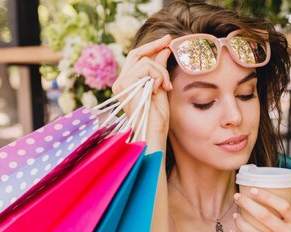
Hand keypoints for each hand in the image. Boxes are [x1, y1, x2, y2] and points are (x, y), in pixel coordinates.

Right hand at [112, 35, 172, 150]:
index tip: (166, 41)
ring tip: (165, 87)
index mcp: (127, 84)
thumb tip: (164, 50)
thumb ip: (159, 69)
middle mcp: (120, 83)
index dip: (151, 47)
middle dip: (154, 46)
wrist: (154, 131)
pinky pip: (147, 68)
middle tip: (169, 41)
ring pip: (146, 62)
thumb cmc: (157, 117)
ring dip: (161, 73)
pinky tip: (159, 90)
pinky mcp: (126, 83)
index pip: (136, 59)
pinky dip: (159, 76)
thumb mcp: (161, 87)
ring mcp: (122, 83)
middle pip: (136, 54)